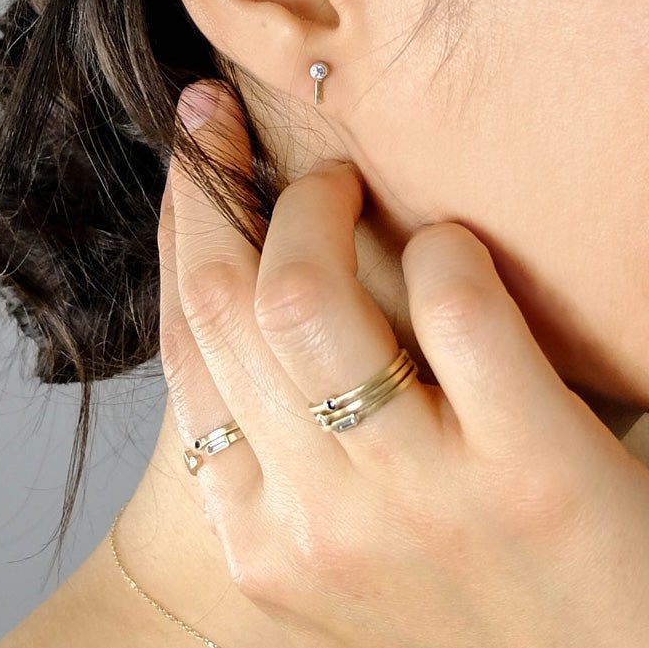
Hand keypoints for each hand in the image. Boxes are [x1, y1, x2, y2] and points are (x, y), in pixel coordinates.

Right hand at [159, 80, 648, 647]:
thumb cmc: (466, 581)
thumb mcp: (337, 530)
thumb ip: (282, 427)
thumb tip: (241, 265)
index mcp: (259, 537)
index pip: (185, 344)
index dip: (179, 219)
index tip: (193, 141)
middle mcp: (318, 525)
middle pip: (228, 302)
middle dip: (218, 182)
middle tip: (245, 130)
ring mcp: (419, 505)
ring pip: (305, 295)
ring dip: (319, 203)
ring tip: (347, 186)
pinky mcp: (531, 476)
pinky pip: (450, 302)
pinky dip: (446, 247)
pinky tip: (457, 250)